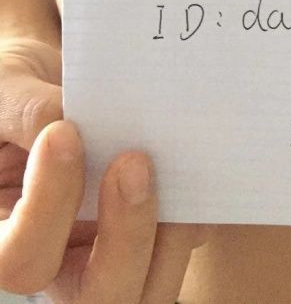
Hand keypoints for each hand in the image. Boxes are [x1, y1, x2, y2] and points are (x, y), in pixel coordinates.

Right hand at [0, 36, 208, 302]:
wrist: (68, 82)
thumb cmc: (22, 94)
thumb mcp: (11, 91)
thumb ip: (29, 112)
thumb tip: (70, 121)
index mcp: (9, 234)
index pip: (21, 258)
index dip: (46, 207)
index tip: (63, 134)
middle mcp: (60, 262)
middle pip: (96, 295)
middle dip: (125, 235)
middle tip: (135, 160)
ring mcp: (113, 255)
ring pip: (150, 286)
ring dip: (171, 229)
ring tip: (174, 160)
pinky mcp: (158, 236)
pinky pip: (186, 246)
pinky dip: (196, 211)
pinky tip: (196, 162)